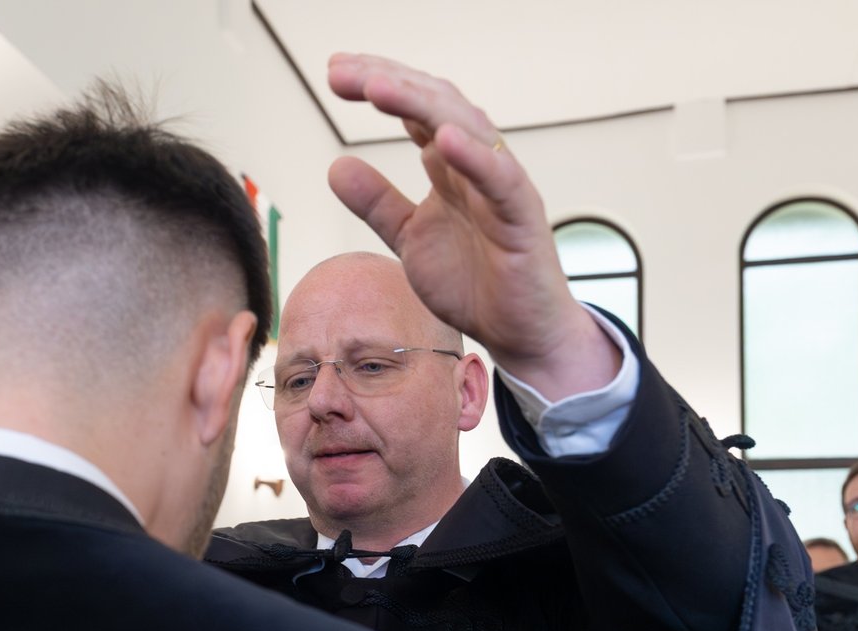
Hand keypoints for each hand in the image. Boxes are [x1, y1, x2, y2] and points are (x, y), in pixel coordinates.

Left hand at [324, 53, 617, 399]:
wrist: (520, 332)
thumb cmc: (475, 282)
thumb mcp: (410, 240)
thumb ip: (377, 203)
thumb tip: (336, 165)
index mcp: (450, 167)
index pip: (414, 111)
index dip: (378, 86)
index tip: (335, 74)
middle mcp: (476, 166)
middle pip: (434, 106)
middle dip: (387, 83)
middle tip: (341, 72)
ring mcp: (501, 188)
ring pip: (466, 129)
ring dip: (421, 104)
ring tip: (378, 87)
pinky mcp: (522, 219)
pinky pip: (500, 180)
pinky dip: (474, 157)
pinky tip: (442, 138)